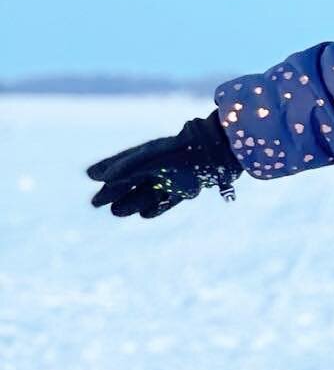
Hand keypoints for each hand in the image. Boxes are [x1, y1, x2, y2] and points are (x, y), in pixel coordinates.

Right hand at [88, 111, 241, 217]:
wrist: (208, 155)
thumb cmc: (174, 154)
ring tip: (115, 212)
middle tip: (95, 202)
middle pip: (130, 183)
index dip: (105, 169)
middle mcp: (156, 168)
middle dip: (113, 192)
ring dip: (131, 204)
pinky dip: (157, 209)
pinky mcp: (184, 190)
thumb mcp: (145, 160)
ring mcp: (170, 180)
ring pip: (146, 194)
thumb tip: (100, 177)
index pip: (120, 164)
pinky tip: (145, 214)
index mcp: (145, 156)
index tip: (90, 175)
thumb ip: (123, 168)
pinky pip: (167, 202)